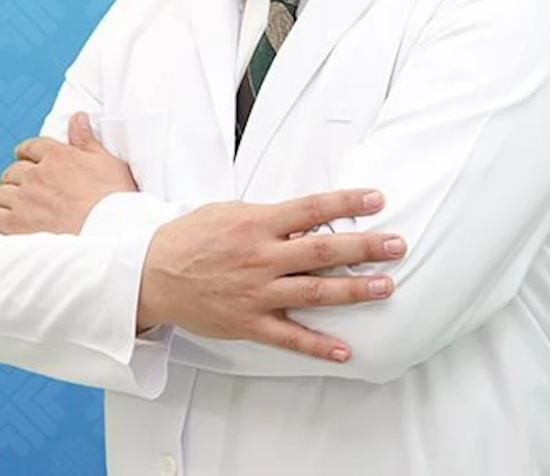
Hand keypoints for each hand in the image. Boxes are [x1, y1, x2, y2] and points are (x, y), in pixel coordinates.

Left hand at [0, 112, 137, 235]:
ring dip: (5, 194)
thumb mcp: (107, 161)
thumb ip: (86, 139)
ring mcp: (24, 200)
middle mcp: (37, 174)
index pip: (31, 147)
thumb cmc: (114, 197)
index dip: (27, 152)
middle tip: (23, 184)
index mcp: (58, 156)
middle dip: (17, 175)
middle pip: (14, 170)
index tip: (25, 157)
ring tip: (11, 201)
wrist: (110, 232)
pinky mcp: (17, 224)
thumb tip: (77, 117)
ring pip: (1, 191)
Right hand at [138, 189, 406, 362]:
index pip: (312, 209)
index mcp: (257, 224)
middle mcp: (261, 257)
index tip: (378, 199)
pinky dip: (318, 344)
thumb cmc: (192, 237)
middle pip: (322, 250)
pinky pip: (289, 336)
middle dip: (364, 247)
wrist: (152, 273)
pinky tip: (345, 350)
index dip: (347, 203)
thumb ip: (269, 216)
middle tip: (397, 245)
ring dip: (354, 289)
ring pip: (314, 292)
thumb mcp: (230, 212)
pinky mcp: (248, 322)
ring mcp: (256, 292)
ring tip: (386, 286)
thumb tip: (308, 216)